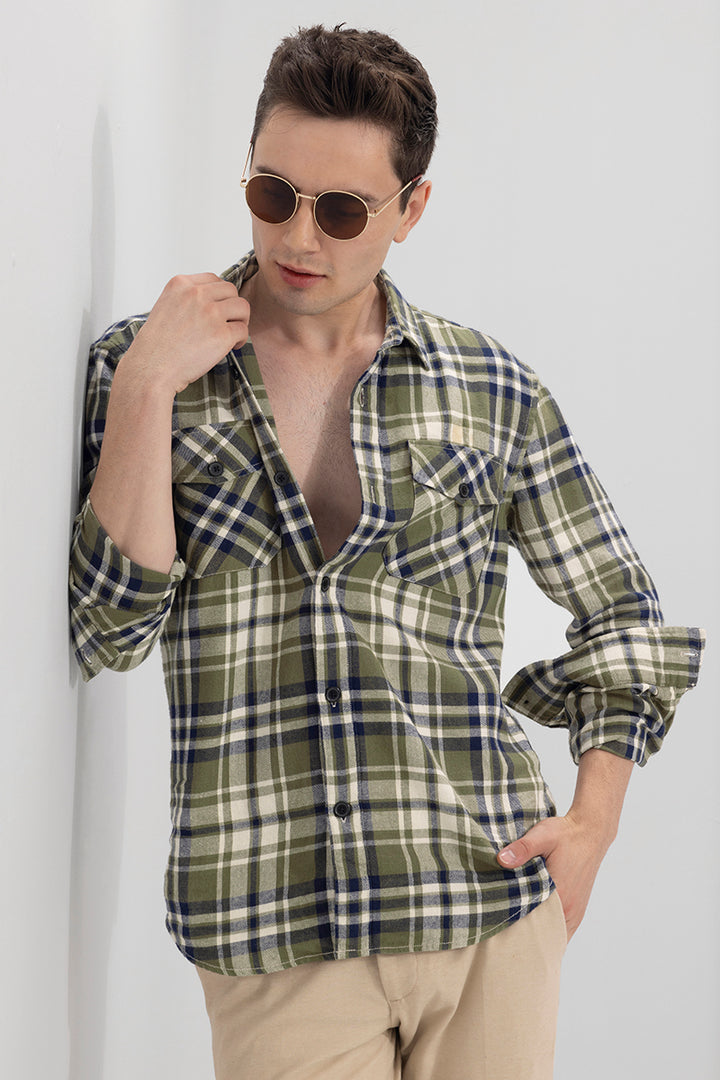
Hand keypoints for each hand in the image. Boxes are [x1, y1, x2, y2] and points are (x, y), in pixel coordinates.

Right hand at [124, 273, 250, 393]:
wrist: (151, 369)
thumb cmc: (155, 347)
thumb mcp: (165, 308)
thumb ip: (186, 300)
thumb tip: (211, 303)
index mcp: (180, 284)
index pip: (213, 279)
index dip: (219, 295)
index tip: (218, 308)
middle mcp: (196, 295)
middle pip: (231, 290)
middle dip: (232, 307)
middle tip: (228, 322)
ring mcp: (210, 313)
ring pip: (242, 307)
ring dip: (241, 320)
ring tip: (232, 334)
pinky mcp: (222, 334)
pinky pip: (243, 330)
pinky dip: (241, 339)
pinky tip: (232, 347)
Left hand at [496, 813, 611, 941]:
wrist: (590, 832)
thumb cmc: (566, 834)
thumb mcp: (542, 835)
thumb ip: (522, 849)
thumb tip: (501, 860)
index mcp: (560, 894)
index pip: (535, 926)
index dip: (516, 931)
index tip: (498, 931)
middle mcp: (570, 909)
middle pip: (544, 937)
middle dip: (524, 938)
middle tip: (501, 935)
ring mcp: (575, 912)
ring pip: (554, 936)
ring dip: (537, 935)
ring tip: (514, 931)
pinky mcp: (577, 909)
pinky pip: (562, 930)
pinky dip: (548, 931)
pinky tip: (532, 925)